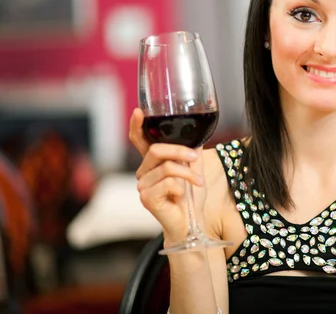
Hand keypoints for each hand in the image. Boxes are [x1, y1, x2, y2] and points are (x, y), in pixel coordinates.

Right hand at [129, 108, 205, 242]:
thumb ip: (193, 154)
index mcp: (153, 164)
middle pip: (156, 150)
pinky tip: (182, 197)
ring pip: (167, 167)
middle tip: (196, 157)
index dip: (137, 126)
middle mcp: (143, 173)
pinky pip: (169, 182)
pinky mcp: (147, 198)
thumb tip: (196, 138)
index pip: (140, 141)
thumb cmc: (190, 198)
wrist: (191, 223)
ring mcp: (143, 186)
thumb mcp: (195, 170)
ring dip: (188, 173)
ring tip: (198, 182)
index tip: (139, 112)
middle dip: (180, 151)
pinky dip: (183, 187)